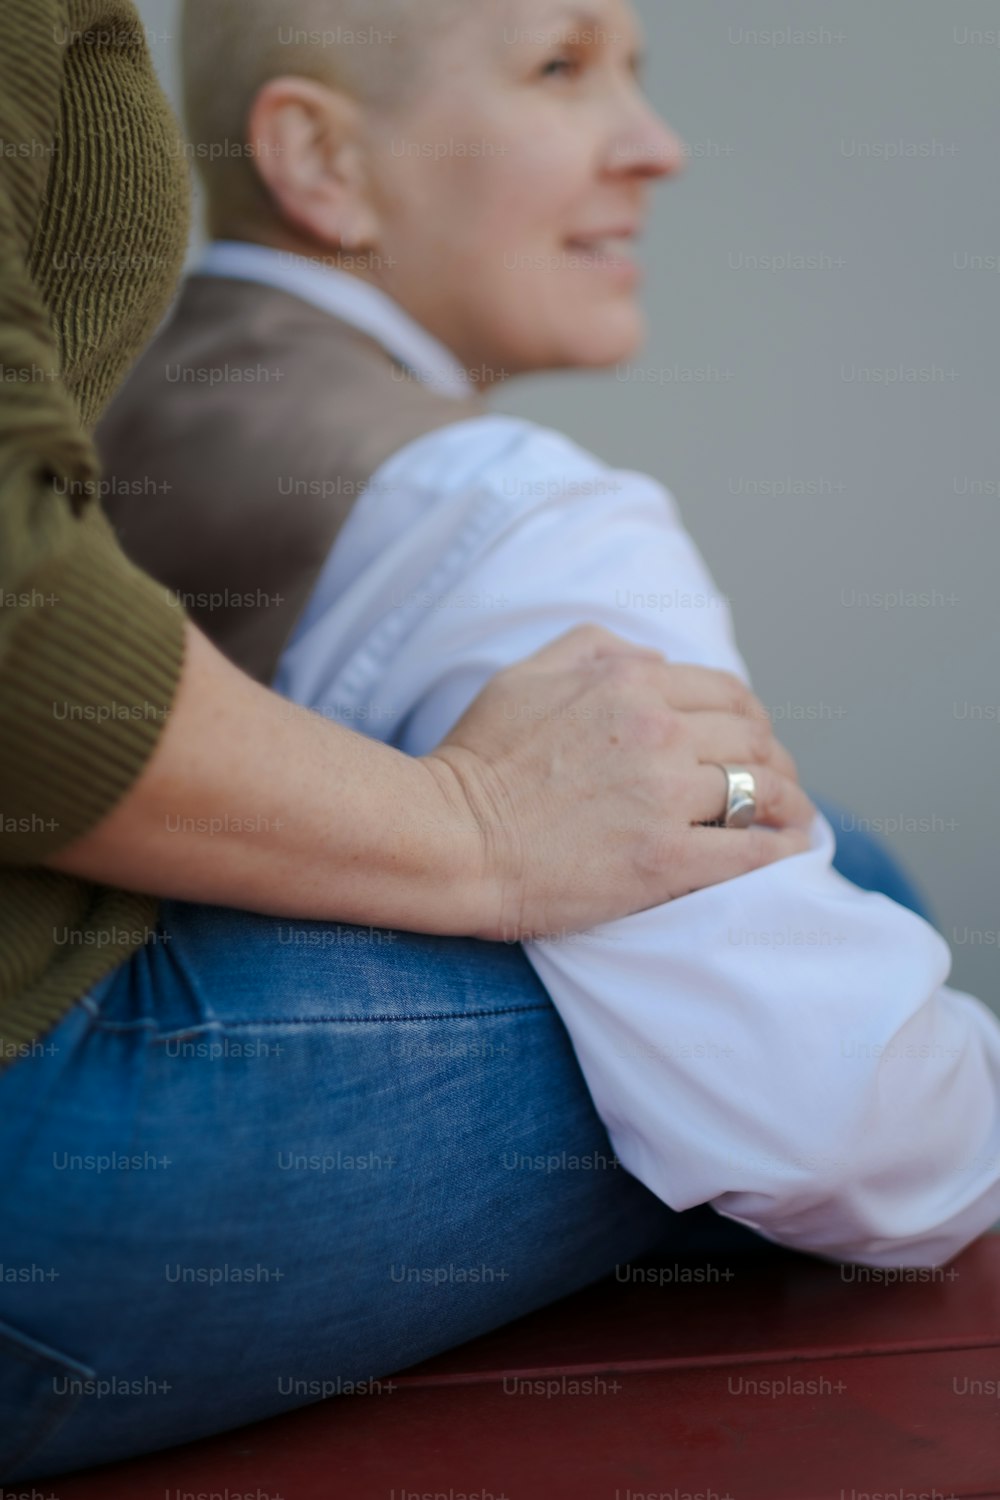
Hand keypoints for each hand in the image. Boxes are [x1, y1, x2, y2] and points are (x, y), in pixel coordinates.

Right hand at [424, 625, 813, 941]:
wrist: (450, 838)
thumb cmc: (478, 758)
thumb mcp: (526, 674)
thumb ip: (596, 649)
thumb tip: (654, 658)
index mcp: (630, 681)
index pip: (725, 692)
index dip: (750, 718)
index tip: (753, 740)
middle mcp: (657, 731)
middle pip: (752, 737)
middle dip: (775, 757)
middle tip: (779, 782)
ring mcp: (664, 797)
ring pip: (760, 789)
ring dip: (789, 802)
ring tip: (794, 818)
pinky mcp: (664, 861)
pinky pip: (749, 852)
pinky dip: (781, 850)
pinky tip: (793, 852)